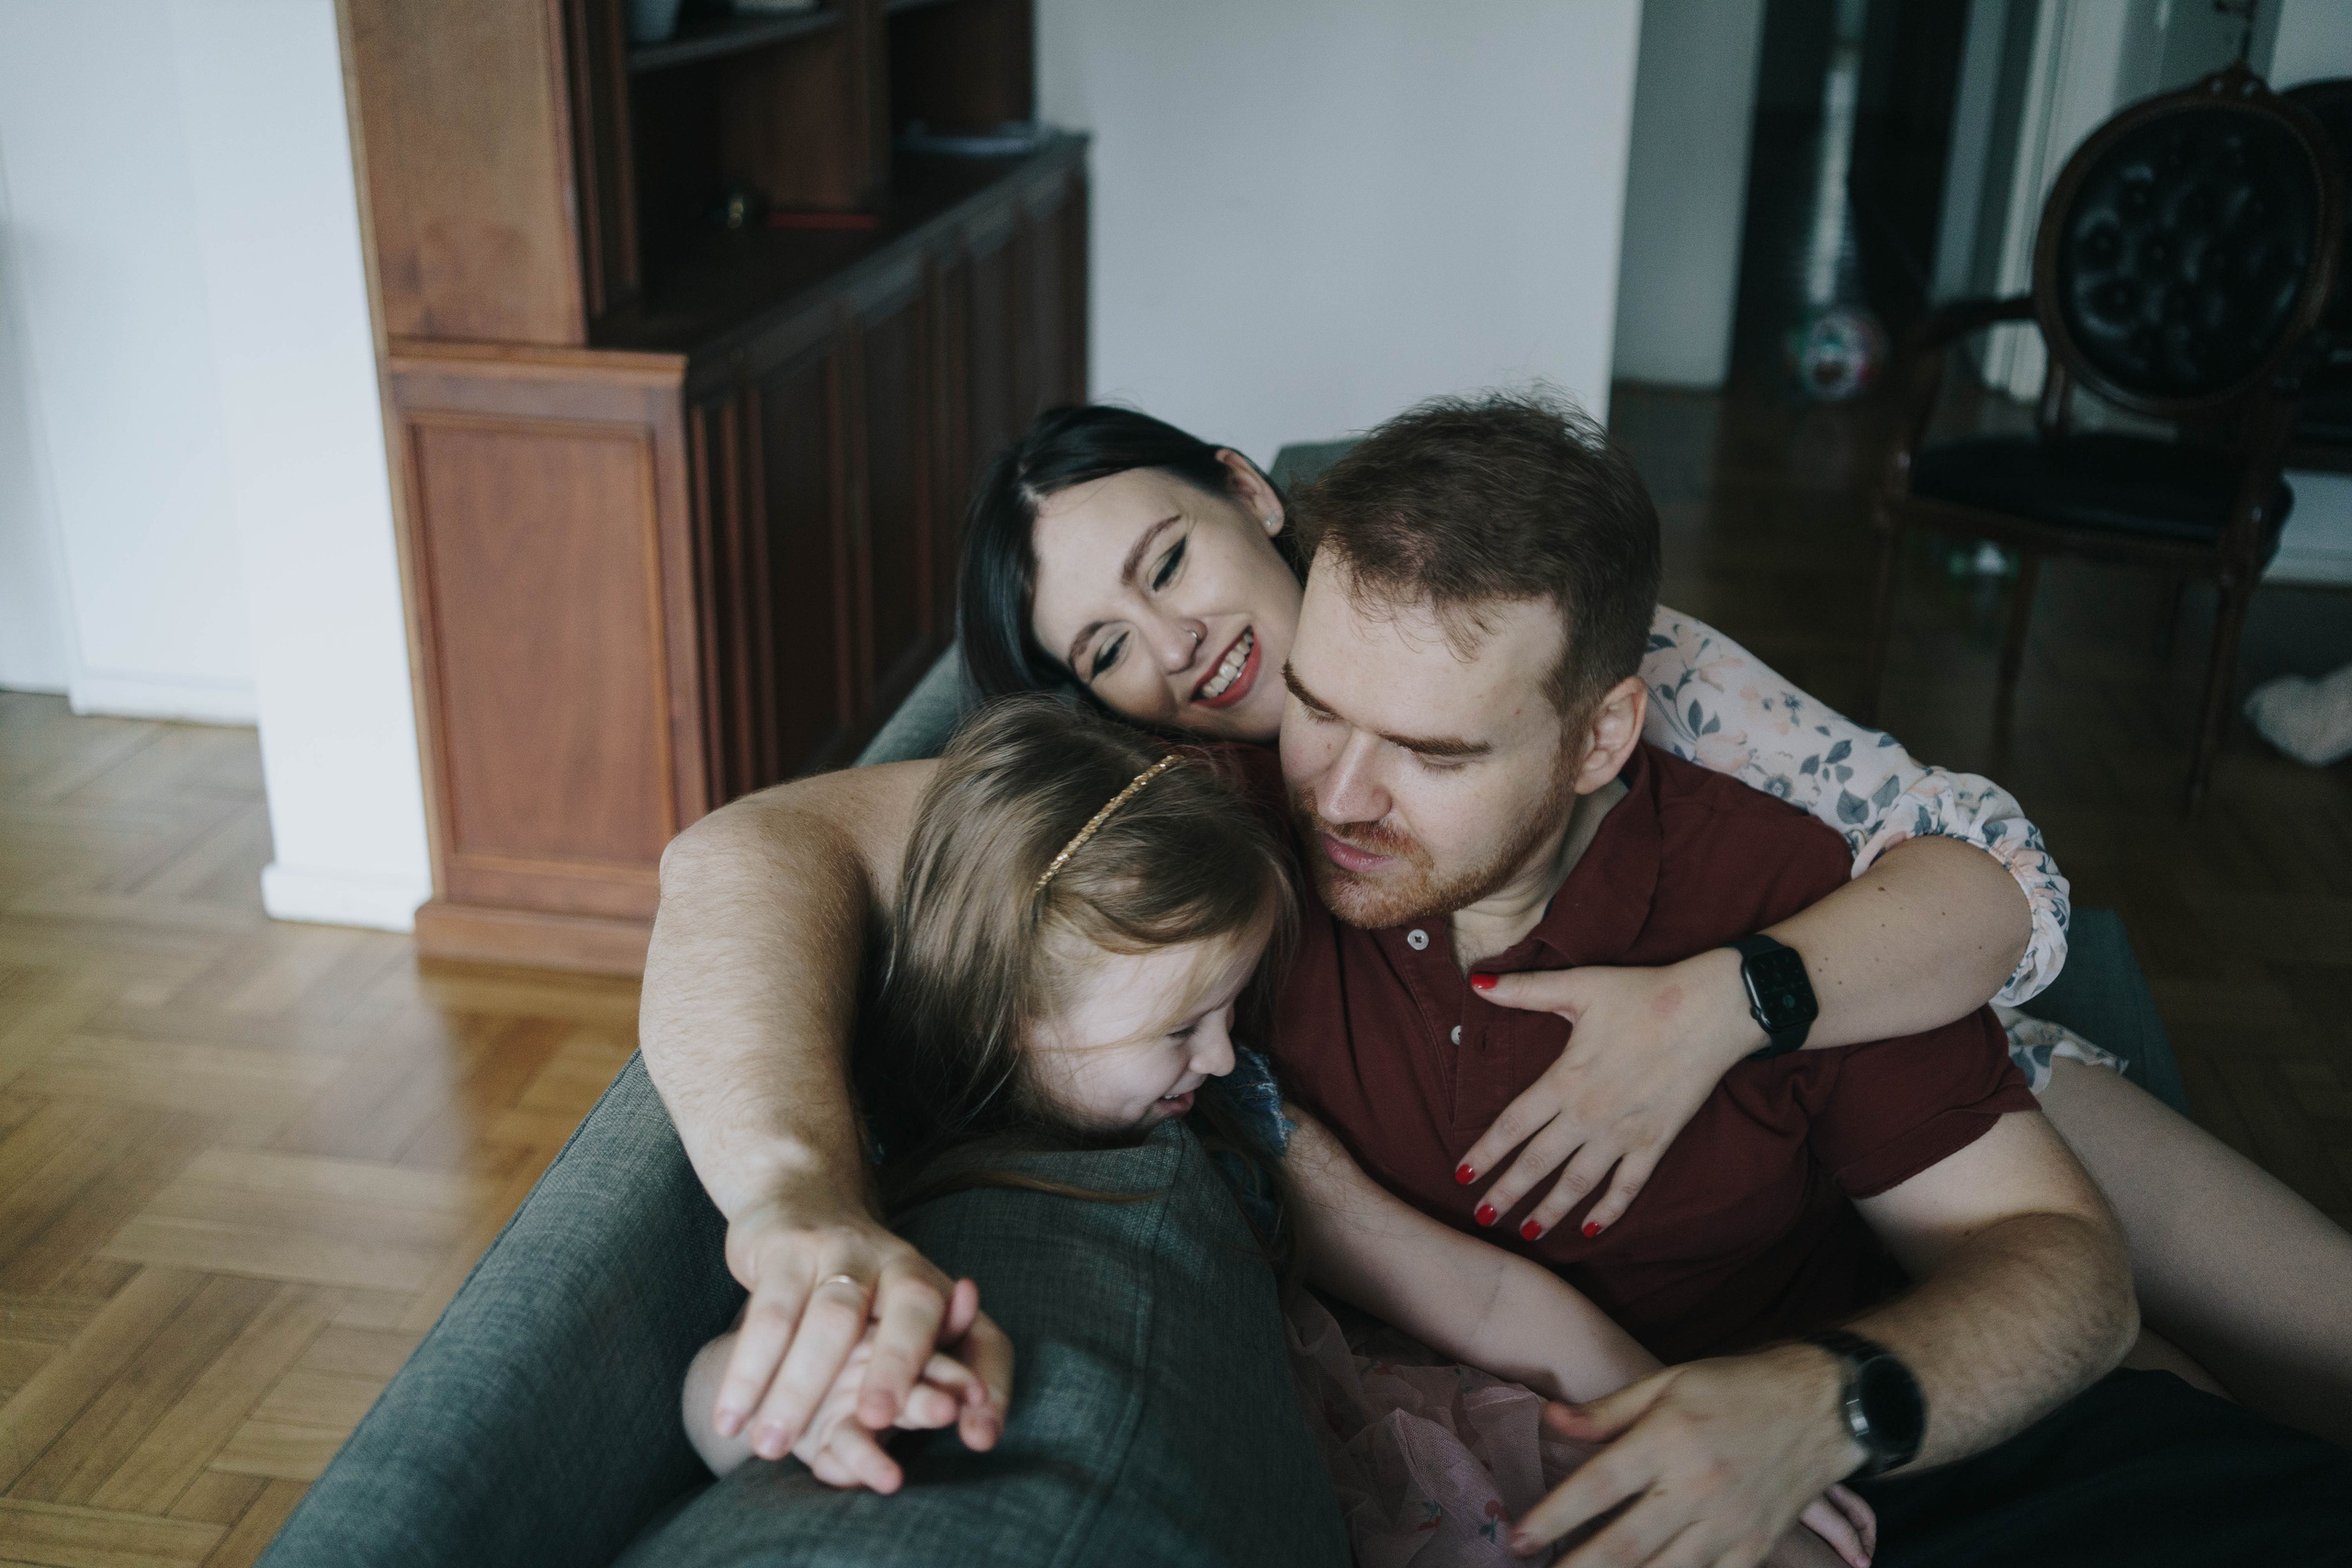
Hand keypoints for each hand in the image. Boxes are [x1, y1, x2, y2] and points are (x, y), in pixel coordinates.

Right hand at [714, 1197, 1010, 1459]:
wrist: (799, 1196)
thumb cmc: (863, 1284)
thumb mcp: (910, 1321)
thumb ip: (947, 1370)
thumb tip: (982, 1432)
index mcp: (941, 1290)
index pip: (983, 1335)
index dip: (988, 1382)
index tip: (976, 1438)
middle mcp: (900, 1263)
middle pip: (910, 1314)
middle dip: (897, 1368)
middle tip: (874, 1421)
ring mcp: (844, 1251)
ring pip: (830, 1320)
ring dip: (799, 1388)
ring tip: (769, 1448)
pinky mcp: (788, 1248)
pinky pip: (770, 1313)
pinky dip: (748, 1368)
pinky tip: (729, 1417)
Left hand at [1457, 953, 1759, 1238]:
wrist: (1711, 1011)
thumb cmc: (1642, 994)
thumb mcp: (1579, 986)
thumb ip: (1525, 990)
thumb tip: (1477, 982)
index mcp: (1564, 1080)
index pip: (1512, 1125)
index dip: (1485, 1152)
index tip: (1462, 1175)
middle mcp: (1588, 1114)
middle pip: (1536, 1163)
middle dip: (1506, 1194)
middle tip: (1482, 1217)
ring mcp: (1623, 1133)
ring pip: (1577, 1183)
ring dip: (1550, 1211)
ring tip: (1527, 1233)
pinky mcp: (1655, 1142)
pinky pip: (1628, 1186)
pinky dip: (1609, 1210)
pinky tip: (1591, 1229)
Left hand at [1510, 1346, 1862, 1564]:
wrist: (1824, 1406)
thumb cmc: (1737, 1387)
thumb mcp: (1668, 1381)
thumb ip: (1607, 1411)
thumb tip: (1550, 1419)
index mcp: (1668, 1440)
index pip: (1597, 1487)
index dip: (1553, 1518)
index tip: (1519, 1539)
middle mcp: (1697, 1487)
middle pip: (1624, 1545)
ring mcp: (1730, 1524)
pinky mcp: (1756, 1547)